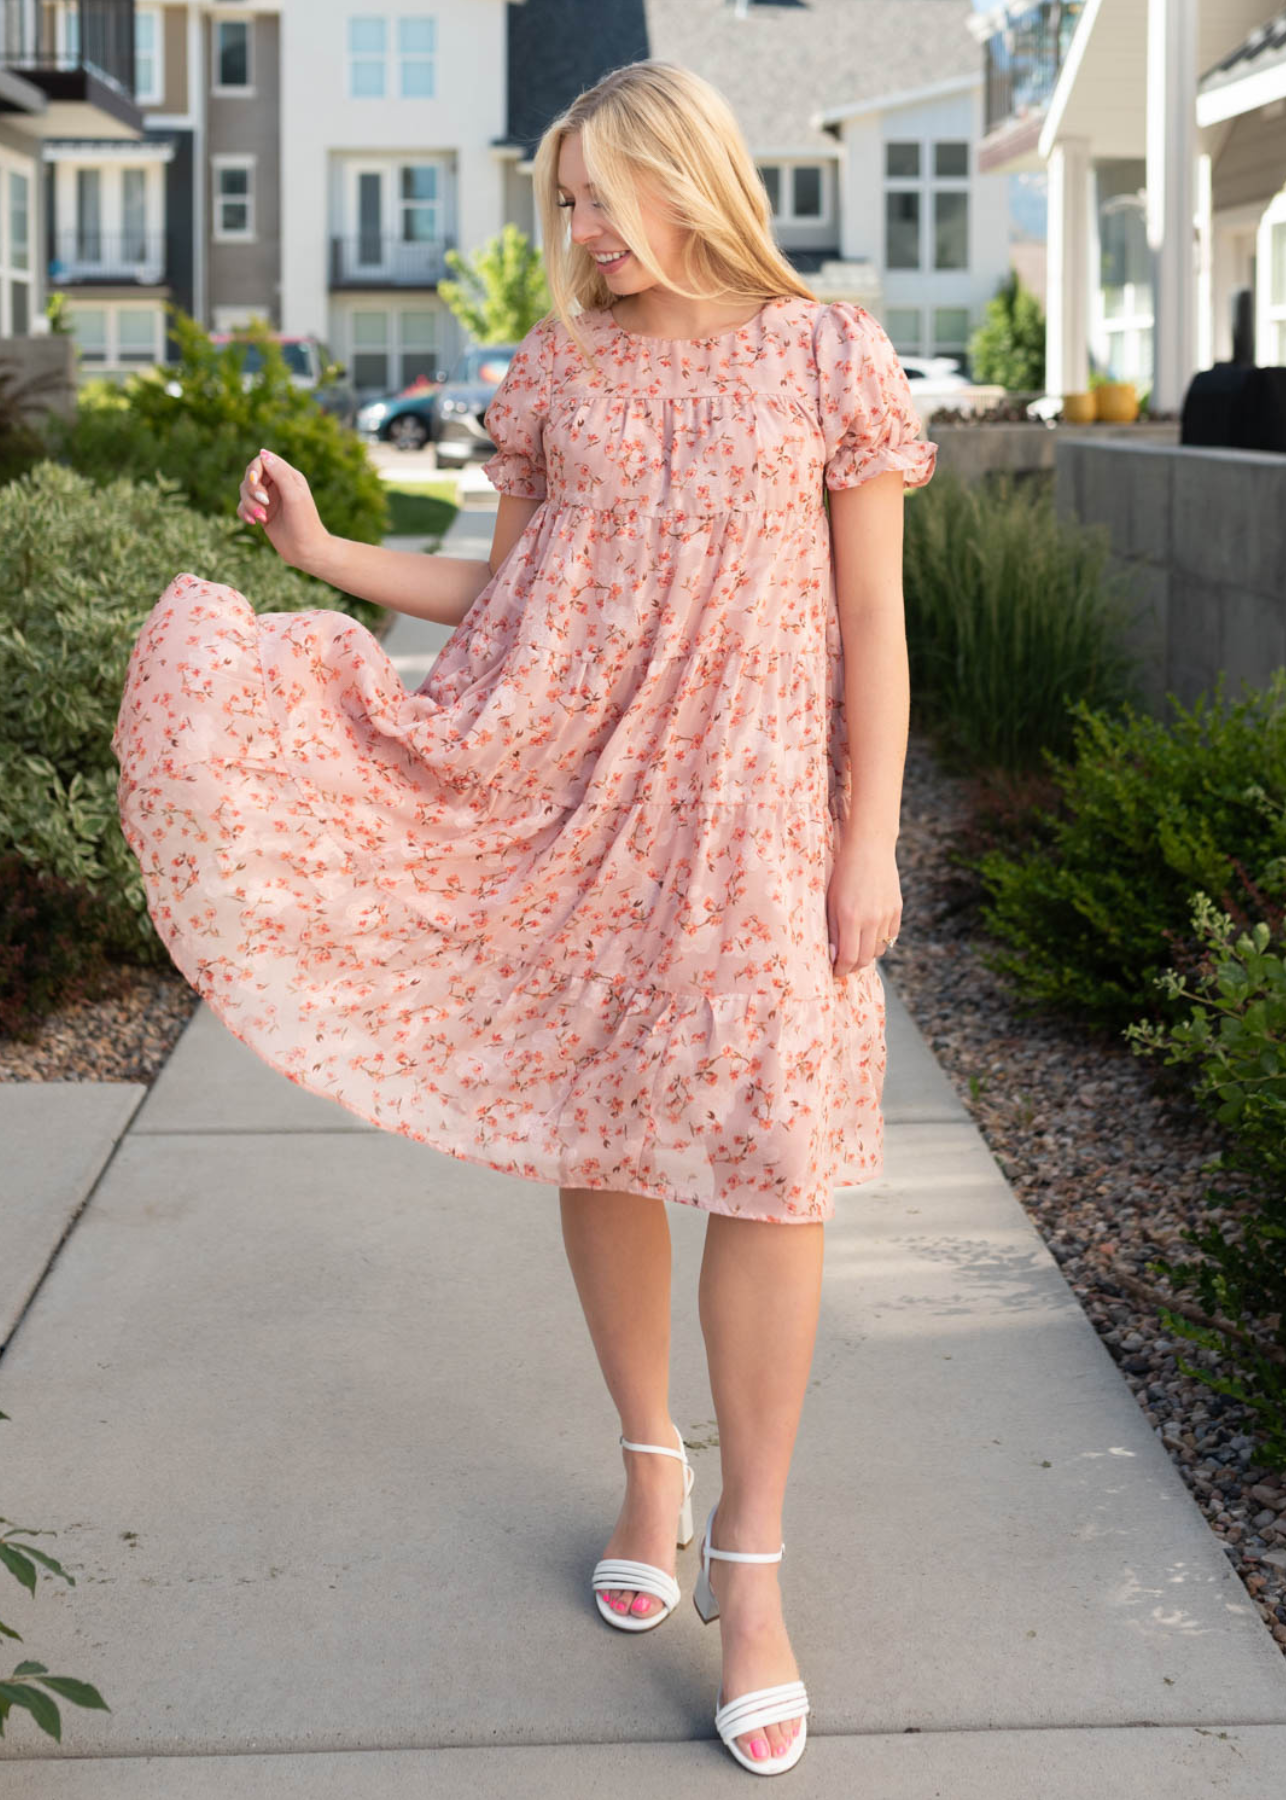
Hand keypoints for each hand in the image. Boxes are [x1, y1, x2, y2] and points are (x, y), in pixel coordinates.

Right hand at [236, 446, 330, 573]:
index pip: (263, 460)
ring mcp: (269, 499)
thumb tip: (262, 453)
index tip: (255, 482)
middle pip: (251, 474)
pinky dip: (244, 512)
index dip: (255, 469)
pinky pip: (243, 506)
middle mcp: (278, 485)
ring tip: (262, 518)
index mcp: (289, 475)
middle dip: (251, 489)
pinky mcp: (262, 513)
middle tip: (264, 503)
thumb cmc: (305, 523)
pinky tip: (253, 522)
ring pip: (244, 491)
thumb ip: (279, 473)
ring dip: (249, 504)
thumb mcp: (294, 495)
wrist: (307, 551)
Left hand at [826, 835, 901, 978]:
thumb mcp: (830, 901)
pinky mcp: (897, 910)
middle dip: (853, 967)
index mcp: (850, 918)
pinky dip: (880, 942)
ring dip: (867, 955)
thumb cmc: (843, 873)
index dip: (840, 970)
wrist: (869, 847)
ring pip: (879, 950)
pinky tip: (869, 936)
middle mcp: (871, 920)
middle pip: (865, 959)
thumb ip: (831, 930)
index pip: (848, 958)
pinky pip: (890, 937)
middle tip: (844, 965)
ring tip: (856, 949)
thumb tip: (832, 956)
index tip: (834, 971)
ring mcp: (887, 915)